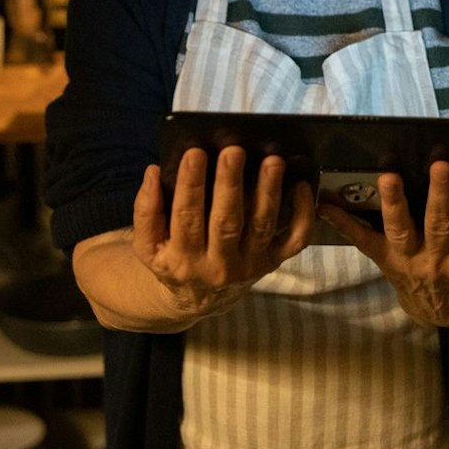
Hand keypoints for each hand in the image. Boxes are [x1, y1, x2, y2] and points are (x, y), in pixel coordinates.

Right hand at [130, 147, 314, 318]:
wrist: (199, 297)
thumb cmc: (173, 257)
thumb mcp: (147, 245)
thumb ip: (146, 210)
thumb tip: (153, 172)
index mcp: (182, 259)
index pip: (186, 218)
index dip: (190, 185)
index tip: (195, 153)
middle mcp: (218, 266)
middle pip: (226, 222)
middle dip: (230, 185)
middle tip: (234, 151)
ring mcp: (250, 264)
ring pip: (262, 227)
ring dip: (268, 192)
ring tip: (272, 161)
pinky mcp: (274, 261)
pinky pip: (295, 239)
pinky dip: (302, 214)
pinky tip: (300, 185)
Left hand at [322, 161, 448, 326]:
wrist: (448, 316)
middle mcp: (436, 261)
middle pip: (438, 224)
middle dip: (440, 193)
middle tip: (441, 164)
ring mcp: (408, 261)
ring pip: (400, 231)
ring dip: (394, 202)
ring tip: (389, 176)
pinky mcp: (386, 261)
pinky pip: (363, 243)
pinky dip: (343, 224)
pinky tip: (326, 204)